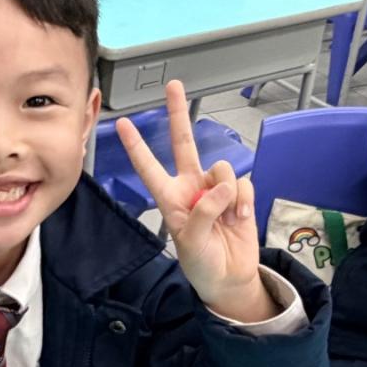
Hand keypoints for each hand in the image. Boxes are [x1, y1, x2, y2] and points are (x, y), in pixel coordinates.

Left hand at [116, 80, 275, 321]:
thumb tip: (223, 185)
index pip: (149, 168)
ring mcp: (215, 189)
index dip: (137, 146)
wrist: (230, 278)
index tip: (123, 124)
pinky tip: (239, 218)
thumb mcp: (191, 242)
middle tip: (174, 87)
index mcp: (170, 198)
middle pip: (183, 143)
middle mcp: (191, 187)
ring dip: (227, 192)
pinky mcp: (238, 194)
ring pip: (222, 168)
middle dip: (178, 114)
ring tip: (226, 218)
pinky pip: (243, 184)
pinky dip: (243, 201)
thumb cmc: (202, 264)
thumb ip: (203, 211)